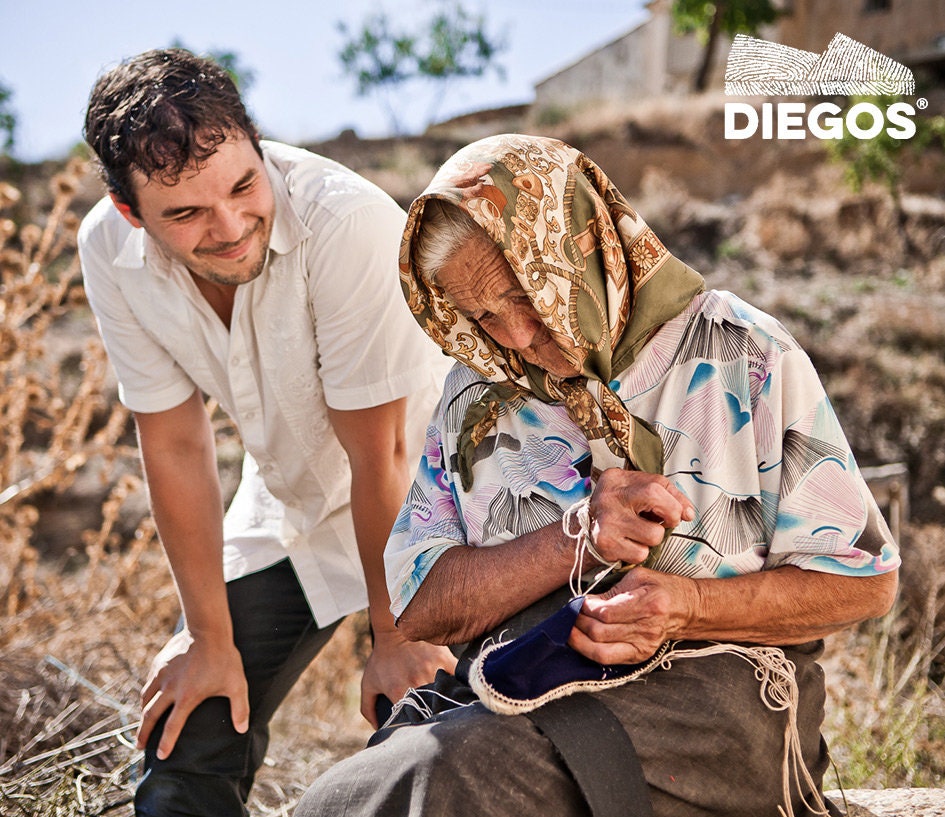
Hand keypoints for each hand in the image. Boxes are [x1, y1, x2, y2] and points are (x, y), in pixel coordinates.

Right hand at [137, 628, 249, 759]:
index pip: (172, 727)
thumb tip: (242, 729)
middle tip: (140, 746)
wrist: (208, 630)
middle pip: (150, 716)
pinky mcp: (159, 663)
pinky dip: (147, 694)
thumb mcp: (236, 684)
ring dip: (143, 713)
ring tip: (143, 723)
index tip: (161, 756)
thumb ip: (240, 708)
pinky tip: (149, 696)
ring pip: (145, 698)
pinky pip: (149, 682)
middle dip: (143, 734)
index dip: (166, 743)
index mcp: (187, 697)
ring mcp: (162, 674)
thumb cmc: (224, 658)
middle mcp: (169, 688)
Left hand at [359, 628, 457, 727]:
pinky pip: (458, 678)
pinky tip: (459, 691)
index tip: (420, 727)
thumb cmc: (382, 658)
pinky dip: (459, 686)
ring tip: (448, 707)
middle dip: (434, 716)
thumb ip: (368, 708)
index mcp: (399, 693)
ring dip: (447, 702)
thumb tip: (378, 728)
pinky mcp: (445, 660)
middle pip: (432, 709)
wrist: (395, 630)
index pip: (413, 719)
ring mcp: (433, 671)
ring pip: (446, 695)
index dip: (418, 726)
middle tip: (435, 719)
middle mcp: (418, 684)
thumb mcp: (369, 683)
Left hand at [569, 567, 696, 664]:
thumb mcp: (639, 576)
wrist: (687, 610)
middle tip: (570, 613)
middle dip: (578, 623)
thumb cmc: (662, 588)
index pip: (605, 613)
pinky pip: (608, 660)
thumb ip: (611, 589)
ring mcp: (644, 646)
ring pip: (600, 651)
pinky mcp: (640, 657)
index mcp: (648, 604)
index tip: (577, 602)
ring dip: (579, 640)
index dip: (585, 609)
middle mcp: (647, 629)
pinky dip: (589, 651)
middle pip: (599, 633)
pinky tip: (581, 641)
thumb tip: (586, 602)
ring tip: (570, 628)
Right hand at [588, 469, 693, 565]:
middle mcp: (608, 496)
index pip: (657, 483)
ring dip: (652, 539)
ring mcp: (606, 520)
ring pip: (654, 534)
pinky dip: (639, 552)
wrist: (584, 534)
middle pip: (655, 497)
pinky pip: (641, 553)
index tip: (677, 512)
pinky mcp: (605, 543)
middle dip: (670, 515)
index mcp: (616, 478)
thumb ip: (667, 495)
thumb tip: (688, 513)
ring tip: (638, 534)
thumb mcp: (637, 492)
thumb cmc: (619, 511)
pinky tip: (627, 545)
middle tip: (666, 522)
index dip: (674, 501)